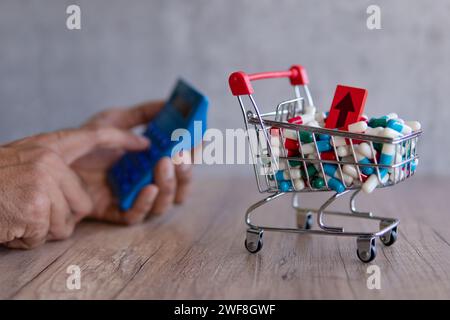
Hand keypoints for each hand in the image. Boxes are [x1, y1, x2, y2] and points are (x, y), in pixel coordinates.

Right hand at [0, 127, 145, 248]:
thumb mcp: (25, 164)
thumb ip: (54, 171)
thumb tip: (80, 196)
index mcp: (47, 147)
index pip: (94, 137)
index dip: (121, 139)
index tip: (144, 143)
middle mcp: (49, 160)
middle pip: (82, 202)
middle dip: (60, 215)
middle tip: (29, 207)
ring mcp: (44, 180)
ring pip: (67, 222)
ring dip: (43, 228)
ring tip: (18, 214)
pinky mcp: (37, 204)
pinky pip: (47, 233)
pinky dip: (28, 237)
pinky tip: (11, 223)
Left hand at [72, 101, 192, 224]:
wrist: (54, 159)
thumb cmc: (86, 142)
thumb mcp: (114, 120)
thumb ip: (142, 114)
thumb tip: (168, 104)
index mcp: (151, 161)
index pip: (181, 160)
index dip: (194, 153)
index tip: (201, 139)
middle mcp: (147, 181)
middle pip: (180, 185)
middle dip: (186, 172)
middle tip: (181, 155)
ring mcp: (134, 198)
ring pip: (165, 202)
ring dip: (170, 185)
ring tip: (164, 164)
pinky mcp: (117, 212)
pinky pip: (137, 215)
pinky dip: (145, 203)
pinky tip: (148, 188)